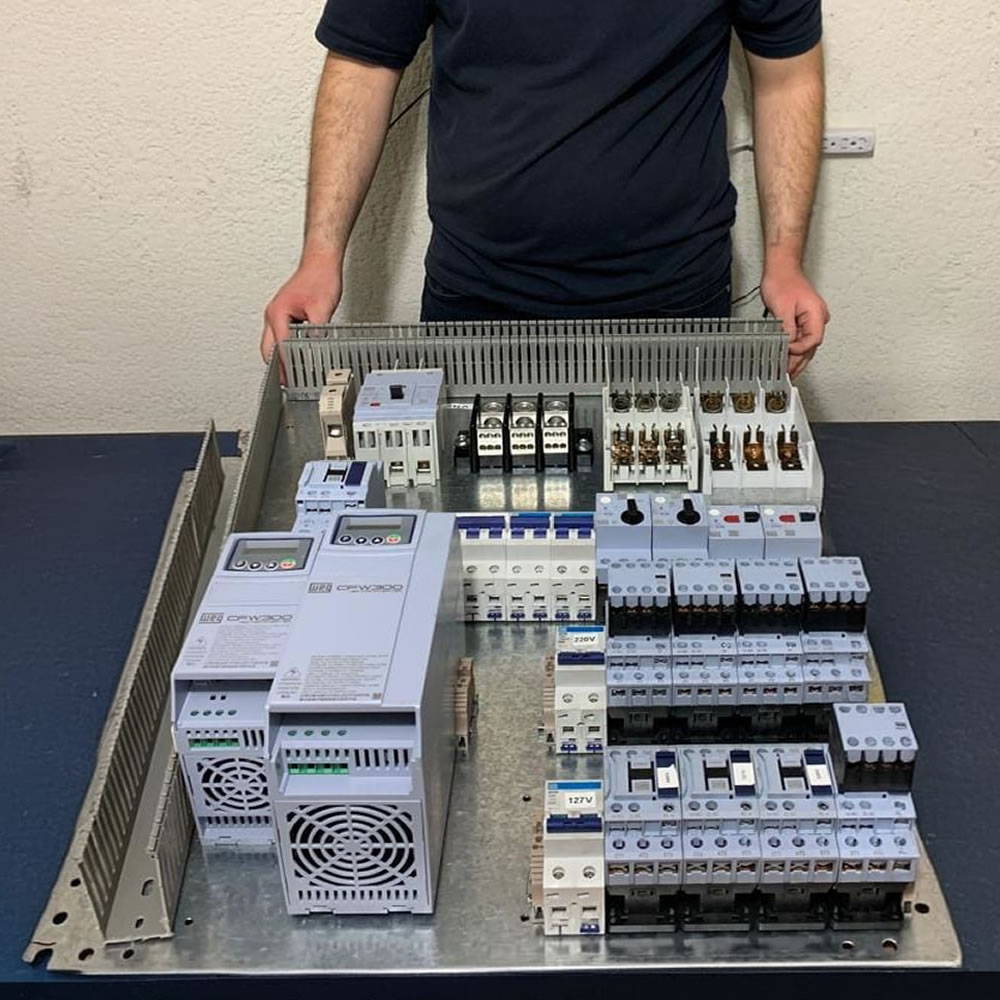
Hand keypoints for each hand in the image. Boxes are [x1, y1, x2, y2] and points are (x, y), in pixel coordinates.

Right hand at [260, 253, 342, 375]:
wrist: (321, 262)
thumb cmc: (319, 278)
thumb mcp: (322, 310)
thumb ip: (317, 333)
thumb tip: (315, 350)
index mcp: (278, 313)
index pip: (280, 347)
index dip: (286, 366)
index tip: (290, 379)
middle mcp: (273, 314)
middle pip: (269, 348)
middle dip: (277, 365)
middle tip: (287, 381)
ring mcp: (277, 313)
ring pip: (273, 342)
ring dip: (281, 356)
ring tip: (292, 371)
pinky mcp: (284, 313)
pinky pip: (280, 334)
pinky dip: (286, 346)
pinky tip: (297, 353)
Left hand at [761, 263, 828, 378]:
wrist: (781, 269)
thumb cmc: (783, 282)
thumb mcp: (782, 308)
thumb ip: (787, 330)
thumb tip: (788, 346)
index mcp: (816, 314)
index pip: (812, 341)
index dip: (798, 350)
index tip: (786, 353)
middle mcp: (818, 318)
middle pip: (811, 347)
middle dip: (798, 361)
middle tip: (786, 374)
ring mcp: (812, 320)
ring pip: (807, 346)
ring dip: (797, 359)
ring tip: (787, 372)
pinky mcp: (804, 320)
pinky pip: (802, 339)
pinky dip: (795, 350)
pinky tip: (788, 358)